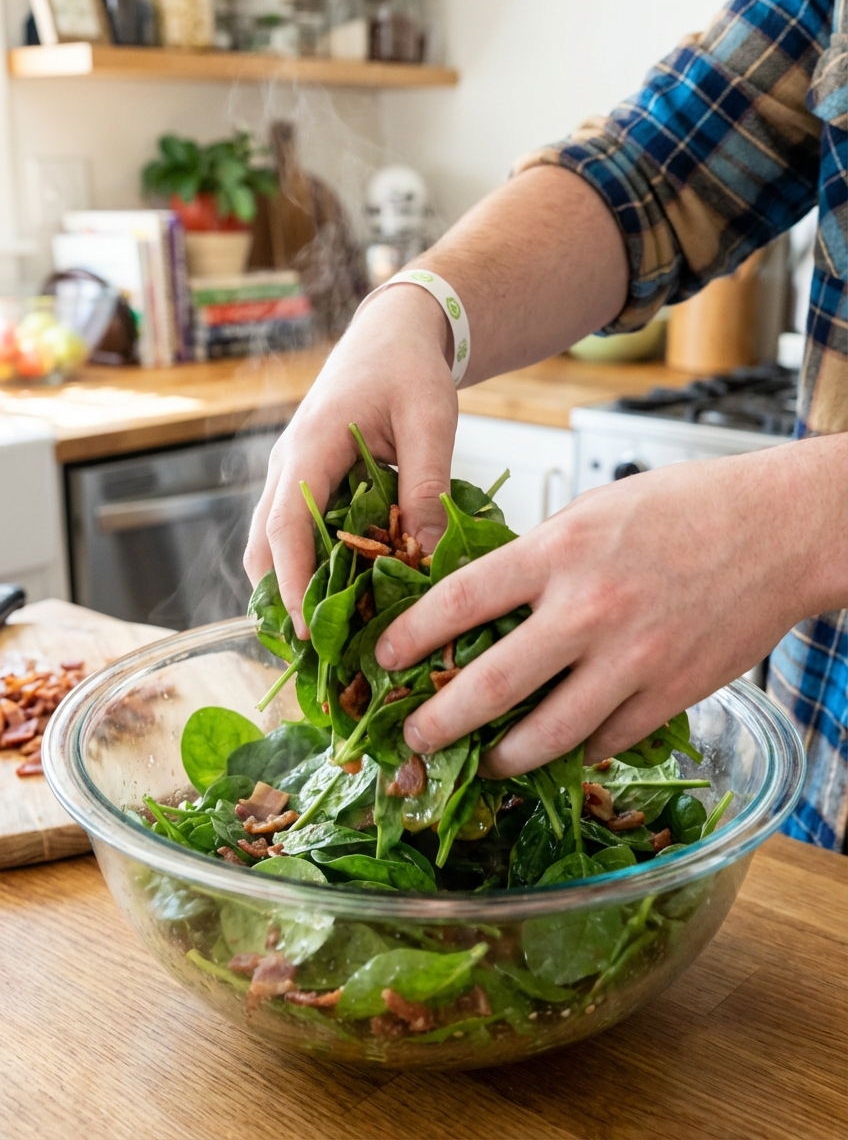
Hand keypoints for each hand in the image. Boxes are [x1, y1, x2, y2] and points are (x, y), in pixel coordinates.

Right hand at [244, 286, 456, 638]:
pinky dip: (308, 566)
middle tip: (313, 651)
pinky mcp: (307, 479)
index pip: (286, 523)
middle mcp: (289, 462)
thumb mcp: (432, 421)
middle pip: (264, 543)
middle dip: (281, 598)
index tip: (303, 627)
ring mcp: (292, 471)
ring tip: (329, 634)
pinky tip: (344, 595)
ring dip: (292, 586)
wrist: (395, 333)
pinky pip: (294, 531)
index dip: (291, 580)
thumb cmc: (411, 369)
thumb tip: (425, 552)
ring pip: (272, 541)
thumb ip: (426, 484)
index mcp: (312, 444)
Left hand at [375, 437, 847, 775]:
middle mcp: (587, 609)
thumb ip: (537, 557)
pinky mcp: (669, 694)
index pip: (458, 602)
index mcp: (558, 552)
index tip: (381, 658)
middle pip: (488, 686)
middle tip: (414, 738)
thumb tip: (484, 602)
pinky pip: (605, 741)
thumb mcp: (593, 511)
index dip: (408, 637)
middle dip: (438, 722)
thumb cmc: (685, 506)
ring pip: (546, 735)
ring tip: (485, 762)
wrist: (778, 529)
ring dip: (504, 757)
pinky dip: (578, 749)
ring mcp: (631, 660)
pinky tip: (564, 747)